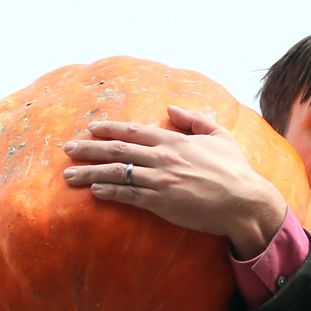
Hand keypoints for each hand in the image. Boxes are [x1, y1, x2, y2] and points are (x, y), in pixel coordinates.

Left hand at [61, 105, 286, 258]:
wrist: (244, 201)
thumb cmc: (235, 170)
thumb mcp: (219, 136)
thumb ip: (194, 119)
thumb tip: (171, 108)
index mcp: (174, 141)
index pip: (133, 131)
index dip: (109, 129)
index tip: (90, 128)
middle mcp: (163, 158)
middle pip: (117, 150)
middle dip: (88, 148)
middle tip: (67, 148)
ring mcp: (160, 180)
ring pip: (116, 172)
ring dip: (89, 173)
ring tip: (68, 176)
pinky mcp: (161, 203)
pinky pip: (128, 195)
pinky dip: (109, 191)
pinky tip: (94, 190)